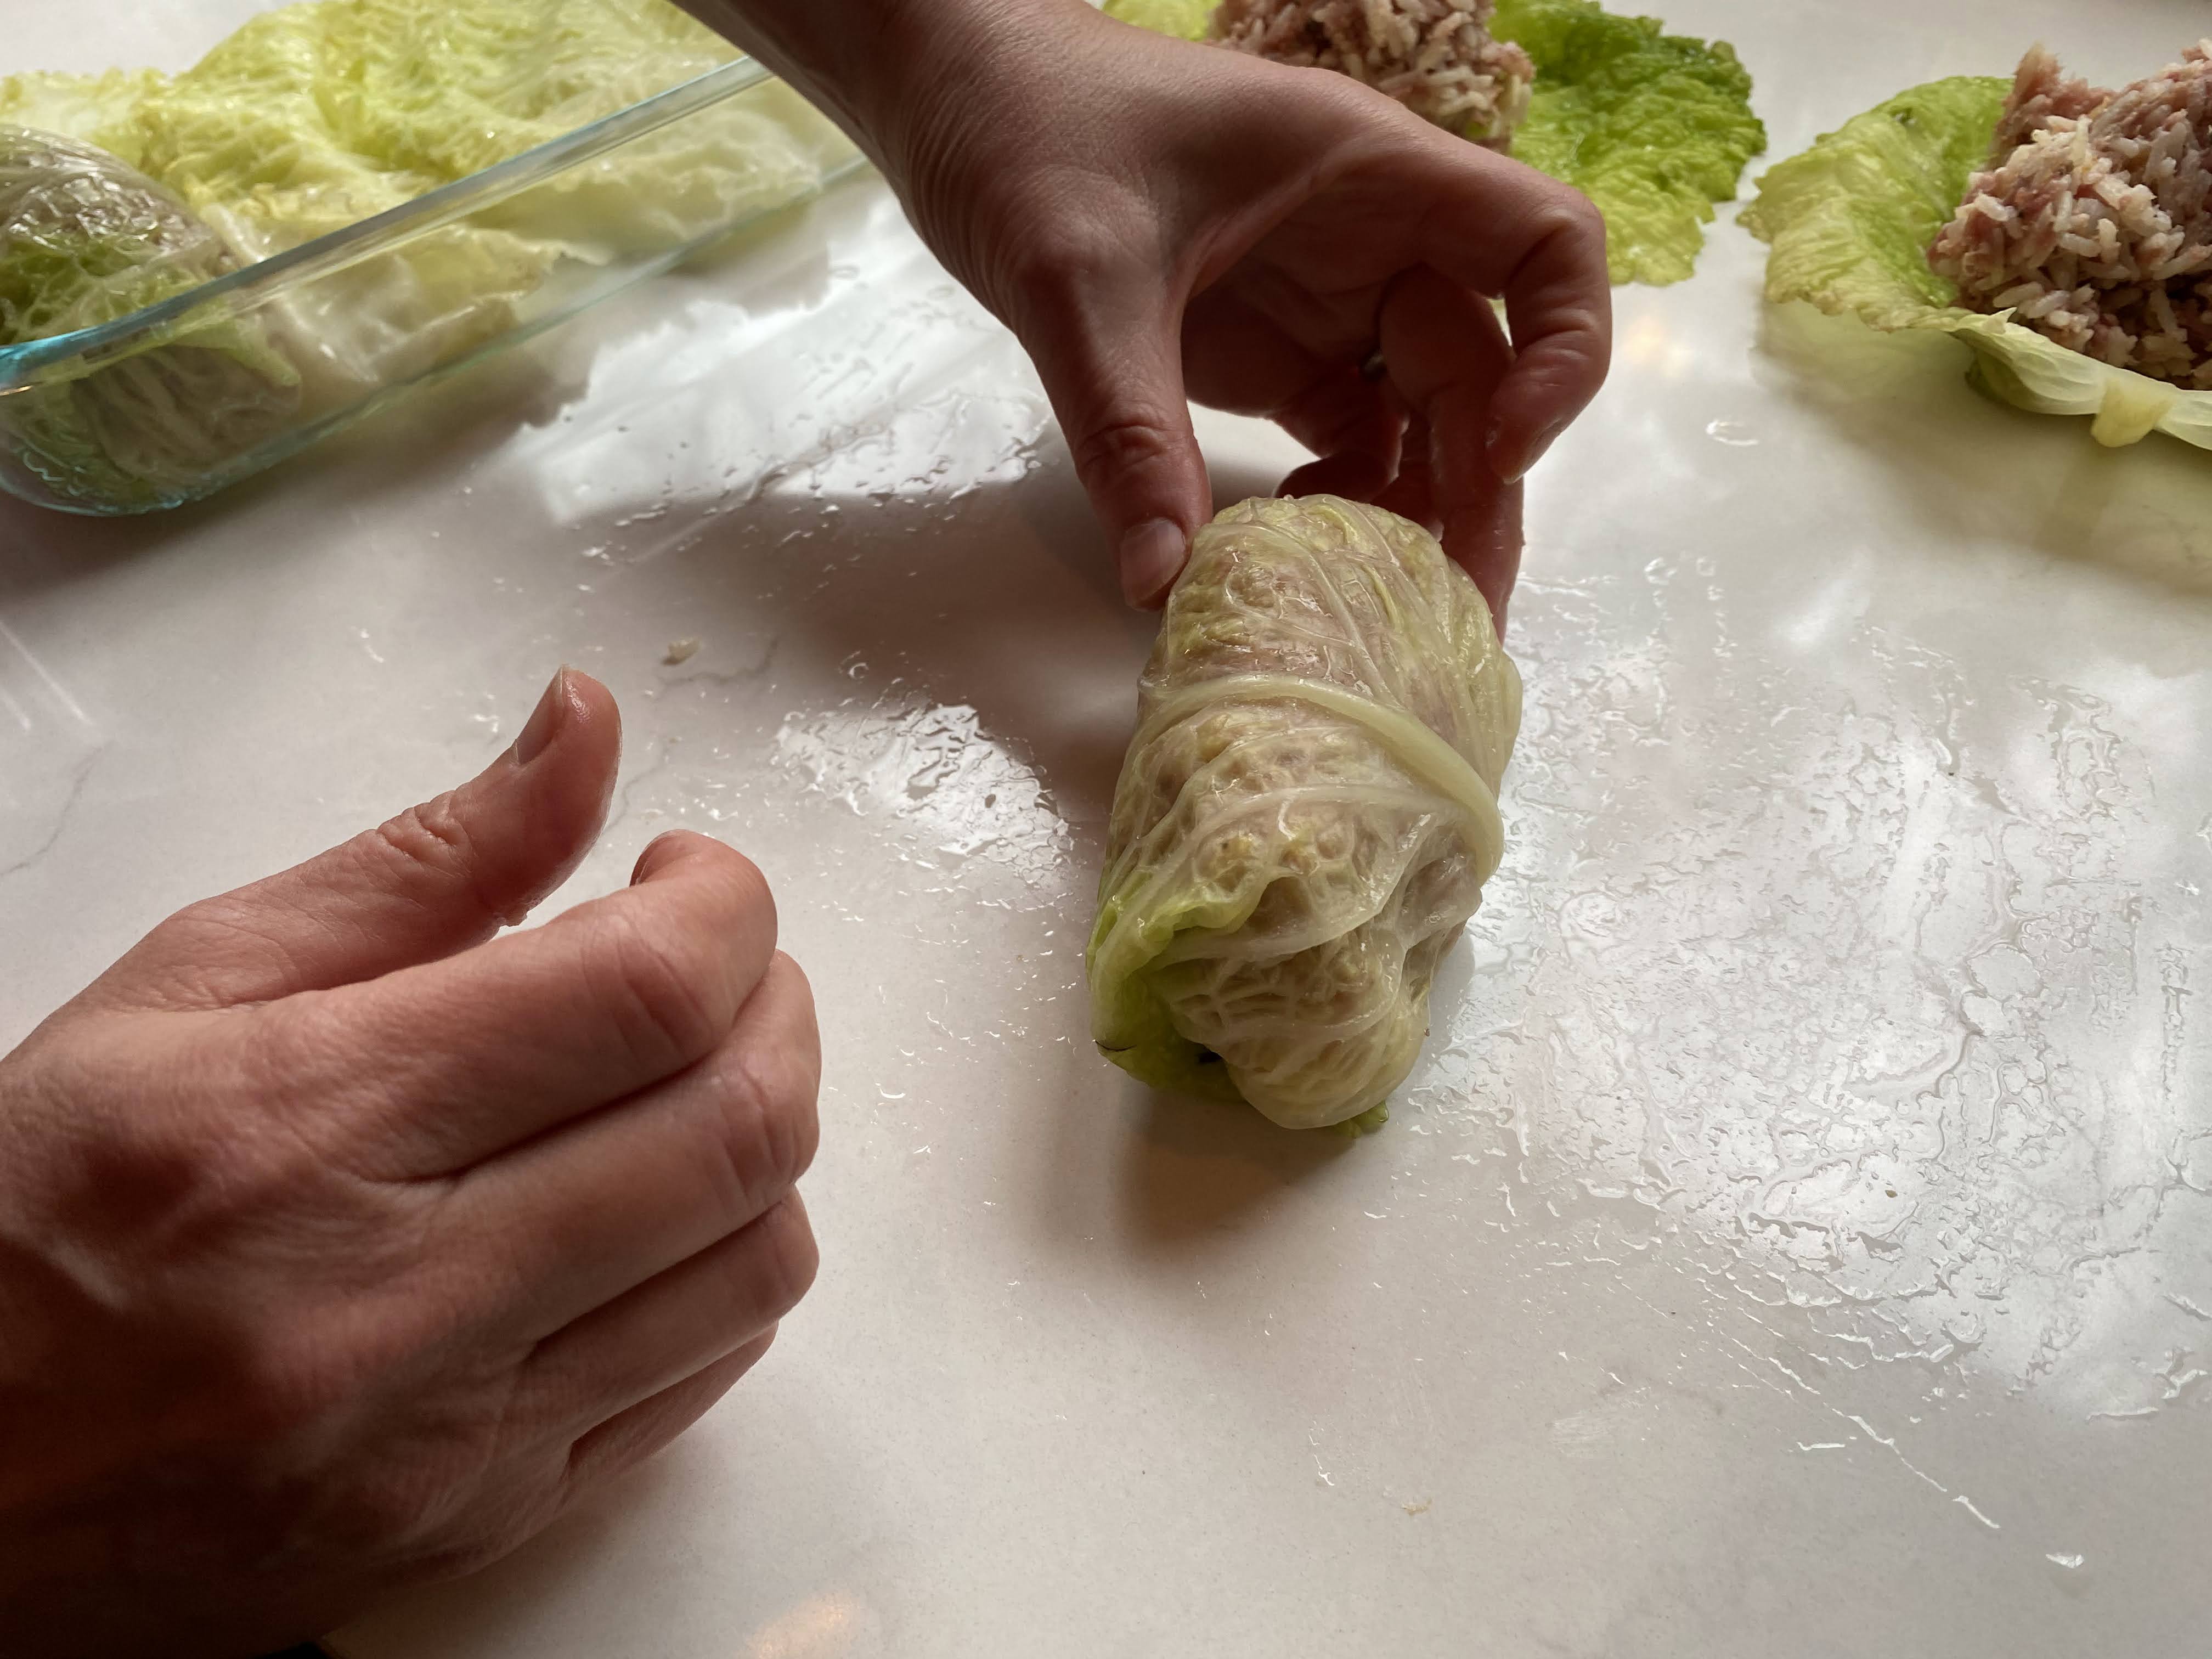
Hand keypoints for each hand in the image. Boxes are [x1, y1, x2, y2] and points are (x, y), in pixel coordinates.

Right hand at [0, 671, 820, 1657]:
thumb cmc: (28, 1211)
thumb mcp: (193, 983)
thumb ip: (427, 859)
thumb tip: (585, 731)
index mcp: (308, 1127)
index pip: (648, 991)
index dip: (725, 906)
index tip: (689, 878)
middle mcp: (395, 1301)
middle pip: (739, 1126)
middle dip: (778, 1004)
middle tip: (716, 964)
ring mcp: (454, 1437)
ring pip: (756, 1261)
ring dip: (762, 1138)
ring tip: (680, 1083)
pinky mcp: (484, 1520)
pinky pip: (705, 1378)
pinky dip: (718, 1266)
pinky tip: (643, 1210)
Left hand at [688, 0, 1609, 622]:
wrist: (956, 99)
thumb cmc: (1029, 131)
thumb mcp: (1076, 279)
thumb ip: (1125, 428)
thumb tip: (1162, 579)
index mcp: (1373, 177)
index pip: (1546, 248)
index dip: (1561, 354)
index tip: (1497, 451)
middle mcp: (1374, 242)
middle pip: (1484, 373)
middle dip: (1480, 492)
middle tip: (1453, 613)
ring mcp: (1328, 303)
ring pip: (1420, 423)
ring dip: (1414, 517)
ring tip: (1381, 612)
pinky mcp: (1275, 355)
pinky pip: (1347, 445)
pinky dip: (1342, 508)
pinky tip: (1291, 559)